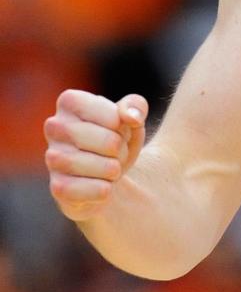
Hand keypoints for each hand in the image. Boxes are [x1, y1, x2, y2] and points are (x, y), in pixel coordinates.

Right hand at [44, 91, 148, 221]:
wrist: (108, 175)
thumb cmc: (117, 138)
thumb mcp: (132, 117)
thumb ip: (136, 106)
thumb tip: (131, 117)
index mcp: (70, 101)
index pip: (114, 117)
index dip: (124, 127)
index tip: (115, 129)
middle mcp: (54, 127)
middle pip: (111, 143)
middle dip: (122, 150)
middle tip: (113, 152)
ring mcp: (53, 158)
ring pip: (105, 167)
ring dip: (116, 170)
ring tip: (109, 168)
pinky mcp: (58, 187)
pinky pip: (96, 190)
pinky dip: (107, 190)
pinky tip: (102, 186)